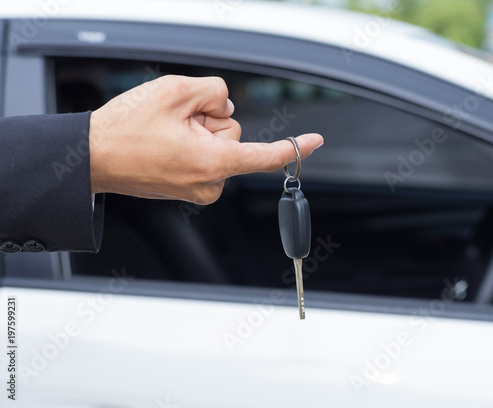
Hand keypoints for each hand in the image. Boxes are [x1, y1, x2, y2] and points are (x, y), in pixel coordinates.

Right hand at [89, 75, 323, 204]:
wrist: (94, 157)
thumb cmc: (125, 130)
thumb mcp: (174, 92)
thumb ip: (215, 91)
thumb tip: (227, 105)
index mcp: (212, 163)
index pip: (265, 155)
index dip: (293, 146)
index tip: (315, 141)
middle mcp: (209, 183)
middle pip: (233, 135)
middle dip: (210, 121)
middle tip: (174, 124)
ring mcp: (198, 189)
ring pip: (218, 145)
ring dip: (198, 132)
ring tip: (165, 135)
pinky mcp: (189, 189)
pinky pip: (205, 156)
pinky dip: (192, 144)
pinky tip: (166, 144)